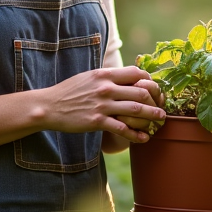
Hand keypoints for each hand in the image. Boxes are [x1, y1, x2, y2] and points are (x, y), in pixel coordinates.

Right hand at [37, 66, 165, 143]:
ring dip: (152, 116)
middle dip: (156, 101)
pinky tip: (143, 138)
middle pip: (141, 92)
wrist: (49, 106)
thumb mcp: (89, 77)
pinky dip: (136, 134)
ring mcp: (102, 105)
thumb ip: (108, 77)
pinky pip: (122, 129)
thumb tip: (126, 77)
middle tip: (162, 107)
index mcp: (105, 74)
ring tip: (160, 120)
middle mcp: (106, 88)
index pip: (137, 73)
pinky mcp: (97, 121)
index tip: (155, 90)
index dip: (150, 82)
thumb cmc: (70, 91)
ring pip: (136, 110)